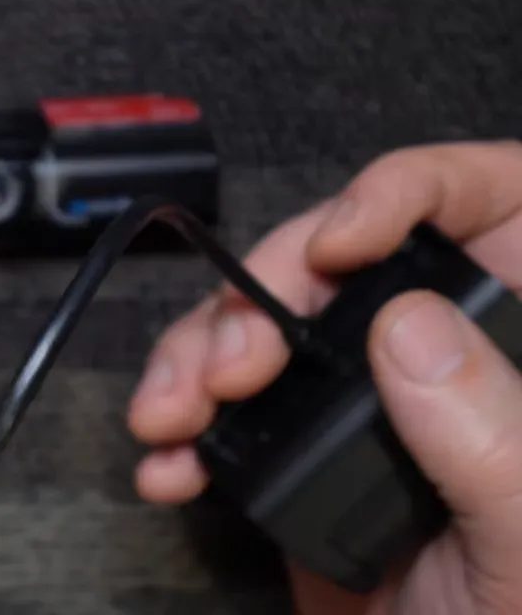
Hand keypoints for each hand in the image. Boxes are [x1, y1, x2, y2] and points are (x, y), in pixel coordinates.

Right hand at [126, 141, 521, 613]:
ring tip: (173, 413)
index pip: (483, 204)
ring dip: (198, 357)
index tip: (340, 244)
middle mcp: (442, 358)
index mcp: (521, 345)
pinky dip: (183, 431)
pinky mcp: (298, 452)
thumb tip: (409, 326)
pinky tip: (170, 462)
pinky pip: (227, 411)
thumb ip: (491, 436)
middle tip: (234, 362)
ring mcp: (361, 402)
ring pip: (264, 325)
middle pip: (336, 260)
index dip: (405, 194)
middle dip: (262, 294)